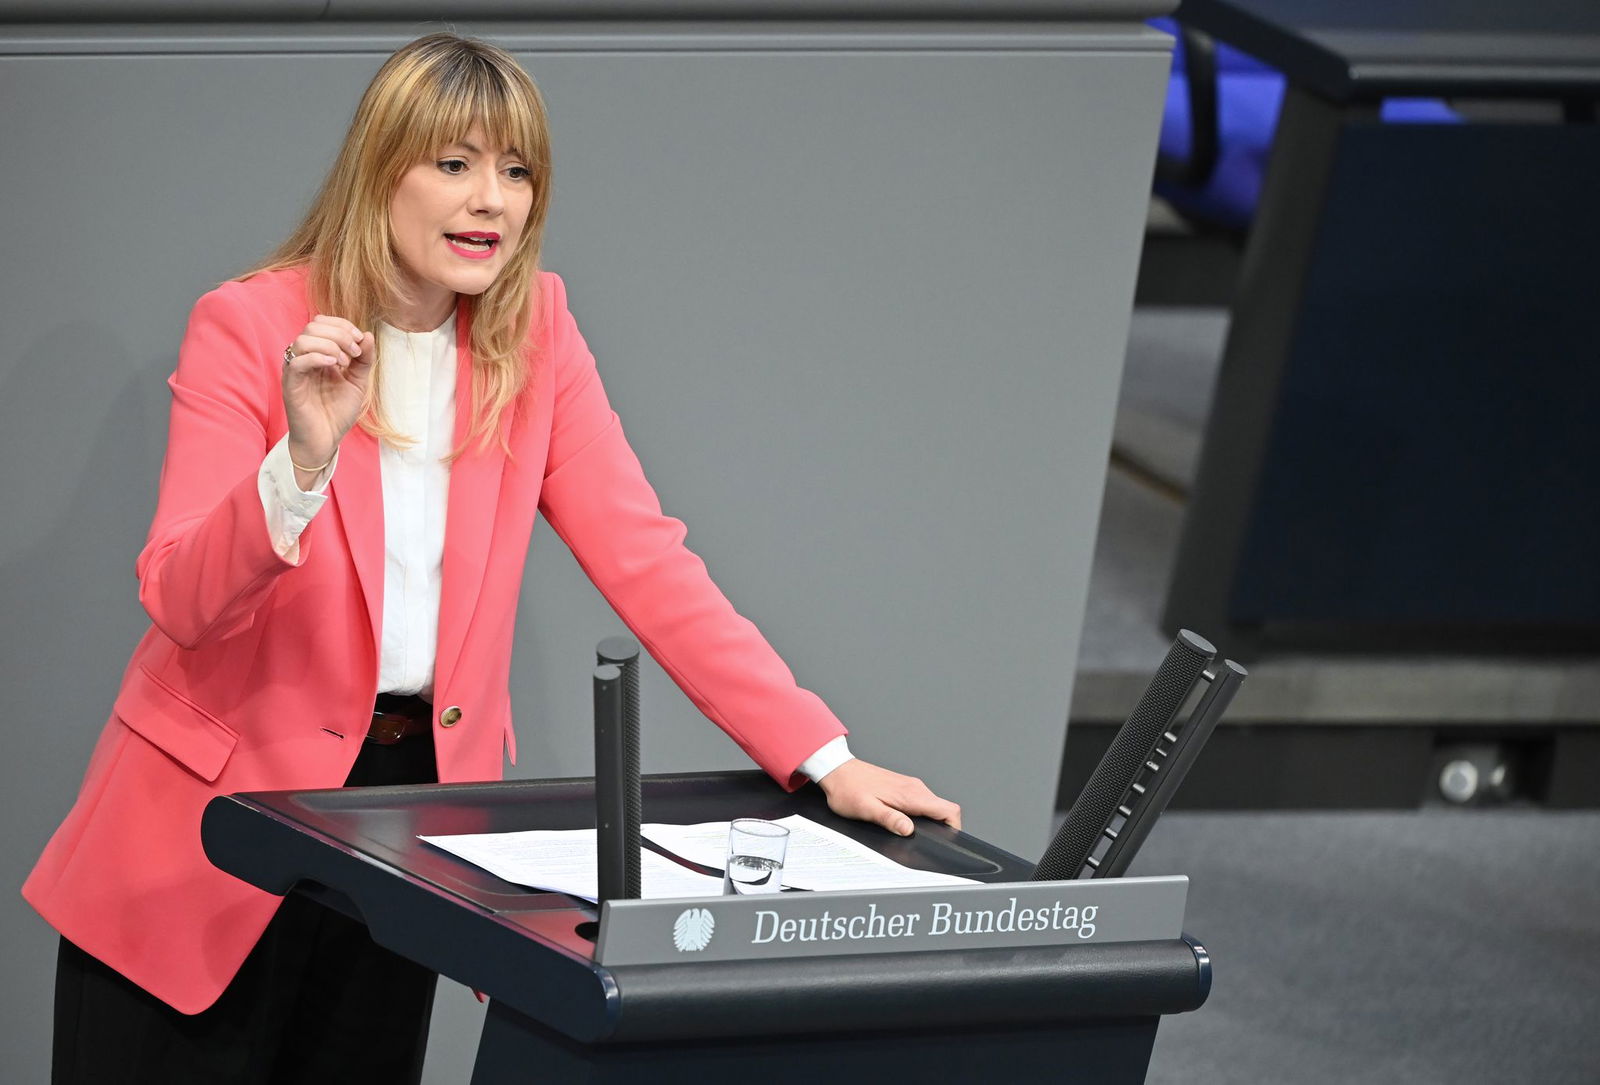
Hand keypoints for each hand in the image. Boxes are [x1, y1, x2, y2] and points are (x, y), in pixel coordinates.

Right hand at [282, 315, 375, 472]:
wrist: (326, 440)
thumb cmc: (337, 412)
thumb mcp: (358, 382)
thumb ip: (364, 359)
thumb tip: (367, 335)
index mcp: (319, 354)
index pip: (322, 323)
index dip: (343, 325)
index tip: (360, 341)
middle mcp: (305, 358)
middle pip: (313, 326)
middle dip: (339, 335)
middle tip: (354, 355)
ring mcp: (296, 371)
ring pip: (302, 340)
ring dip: (329, 345)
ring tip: (344, 363)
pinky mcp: (291, 385)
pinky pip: (295, 362)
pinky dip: (315, 357)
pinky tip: (332, 365)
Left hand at [815, 759, 960, 836]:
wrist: (837, 770)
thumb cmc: (849, 789)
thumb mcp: (866, 809)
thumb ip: (890, 819)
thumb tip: (909, 830)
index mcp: (911, 794)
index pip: (948, 809)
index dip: (954, 826)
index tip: (947, 839)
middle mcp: (914, 788)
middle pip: (944, 809)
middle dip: (942, 827)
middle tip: (926, 842)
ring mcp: (910, 786)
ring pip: (933, 805)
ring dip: (930, 821)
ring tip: (913, 833)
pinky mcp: (903, 787)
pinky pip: (922, 802)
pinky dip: (921, 814)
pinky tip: (904, 821)